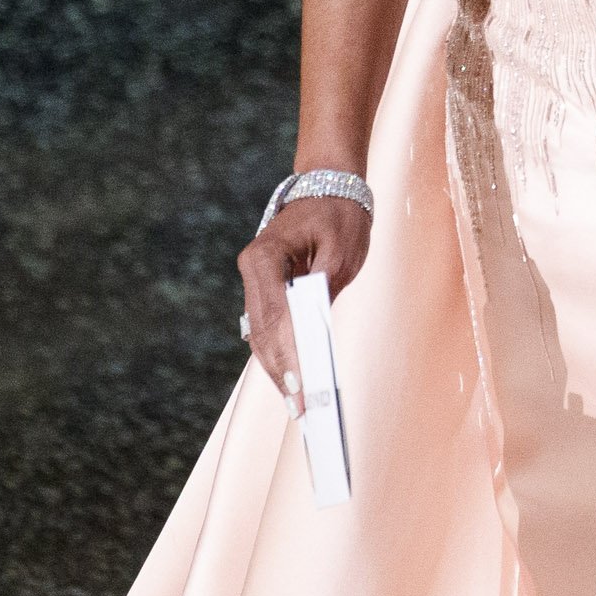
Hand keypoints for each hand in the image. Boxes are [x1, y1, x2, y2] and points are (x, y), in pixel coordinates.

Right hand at [236, 190, 370, 408]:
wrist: (328, 185)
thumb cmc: (339, 214)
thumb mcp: (342, 248)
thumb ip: (326, 286)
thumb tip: (316, 330)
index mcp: (264, 256)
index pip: (274, 315)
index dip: (287, 355)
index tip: (301, 386)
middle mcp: (252, 268)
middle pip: (262, 331)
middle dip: (281, 372)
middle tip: (301, 410)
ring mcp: (256, 279)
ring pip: (261, 334)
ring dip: (278, 369)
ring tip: (297, 405)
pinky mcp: (266, 288)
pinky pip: (269, 327)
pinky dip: (280, 354)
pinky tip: (294, 380)